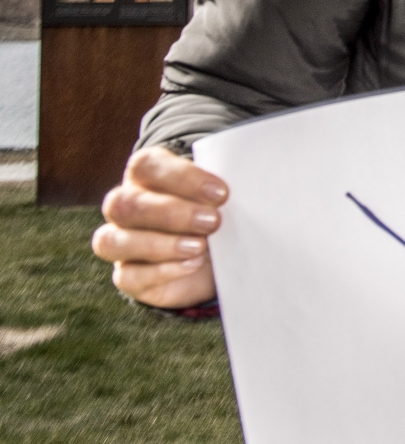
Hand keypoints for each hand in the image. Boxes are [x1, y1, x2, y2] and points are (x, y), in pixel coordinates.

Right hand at [92, 146, 228, 309]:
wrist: (215, 252)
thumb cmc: (218, 210)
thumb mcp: (223, 196)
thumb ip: (225, 188)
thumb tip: (252, 188)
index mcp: (145, 174)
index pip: (145, 167)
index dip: (181, 178)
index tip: (222, 193)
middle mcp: (124, 205)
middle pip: (124, 205)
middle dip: (172, 213)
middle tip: (214, 221)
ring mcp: (120, 241)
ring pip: (112, 241)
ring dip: (160, 245)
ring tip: (200, 247)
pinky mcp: (127, 275)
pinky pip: (128, 276)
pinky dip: (162, 271)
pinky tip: (192, 265)